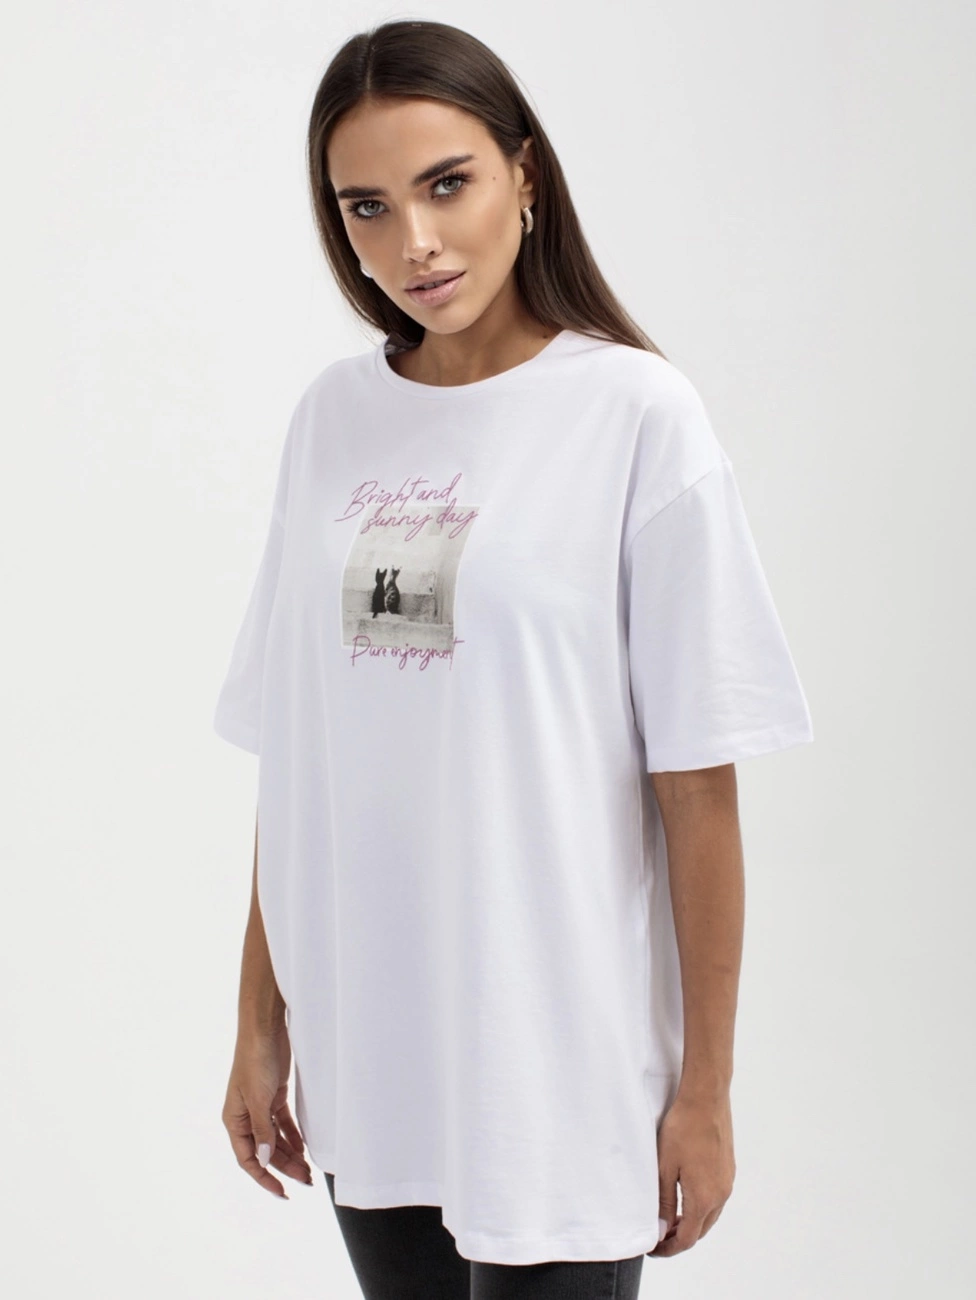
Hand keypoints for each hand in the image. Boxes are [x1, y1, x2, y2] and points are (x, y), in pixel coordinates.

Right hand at [222, 1023, 313, 1198]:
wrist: (265, 1028)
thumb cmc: (255, 1060)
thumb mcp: (259, 1099)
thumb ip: (263, 1131)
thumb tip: (264, 1161)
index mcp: (234, 1120)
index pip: (248, 1159)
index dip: (264, 1178)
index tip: (282, 1192)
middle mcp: (245, 1116)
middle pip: (265, 1151)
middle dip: (284, 1167)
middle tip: (306, 1180)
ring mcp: (259, 1106)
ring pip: (275, 1139)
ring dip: (290, 1154)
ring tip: (308, 1169)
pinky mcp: (273, 1095)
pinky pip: (283, 1123)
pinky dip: (293, 1136)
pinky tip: (304, 1147)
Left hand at [647, 1089, 734, 1256]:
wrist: (706, 1098)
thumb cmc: (683, 1129)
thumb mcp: (665, 1167)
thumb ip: (666, 1201)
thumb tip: (664, 1229)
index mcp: (704, 1198)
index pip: (688, 1238)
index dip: (670, 1248)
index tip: (654, 1248)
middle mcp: (721, 1194)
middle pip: (701, 1230)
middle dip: (680, 1238)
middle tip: (659, 1236)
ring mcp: (727, 1181)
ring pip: (710, 1215)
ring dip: (691, 1222)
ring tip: (670, 1219)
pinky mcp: (728, 1168)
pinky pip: (716, 1198)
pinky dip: (701, 1207)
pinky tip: (686, 1196)